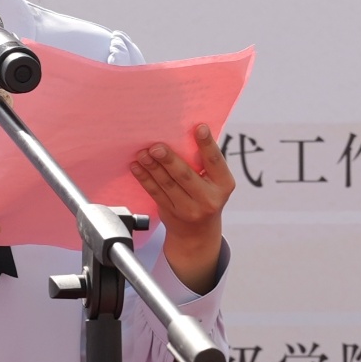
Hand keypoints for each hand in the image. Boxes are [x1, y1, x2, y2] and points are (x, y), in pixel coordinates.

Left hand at [130, 124, 231, 293]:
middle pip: (186, 176)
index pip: (215, 162)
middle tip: (156, 147)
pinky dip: (144, 178)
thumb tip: (187, 131)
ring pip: (167, 185)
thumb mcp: (215, 181)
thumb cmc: (206, 195)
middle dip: (169, 160)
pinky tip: (137, 167)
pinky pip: (155, 193)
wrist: (198, 233)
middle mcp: (208, 198)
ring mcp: (189, 208)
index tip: (199, 128)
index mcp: (223, 184)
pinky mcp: (171, 212)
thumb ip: (205, 162)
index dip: (207, 145)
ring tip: (142, 153)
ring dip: (152, 167)